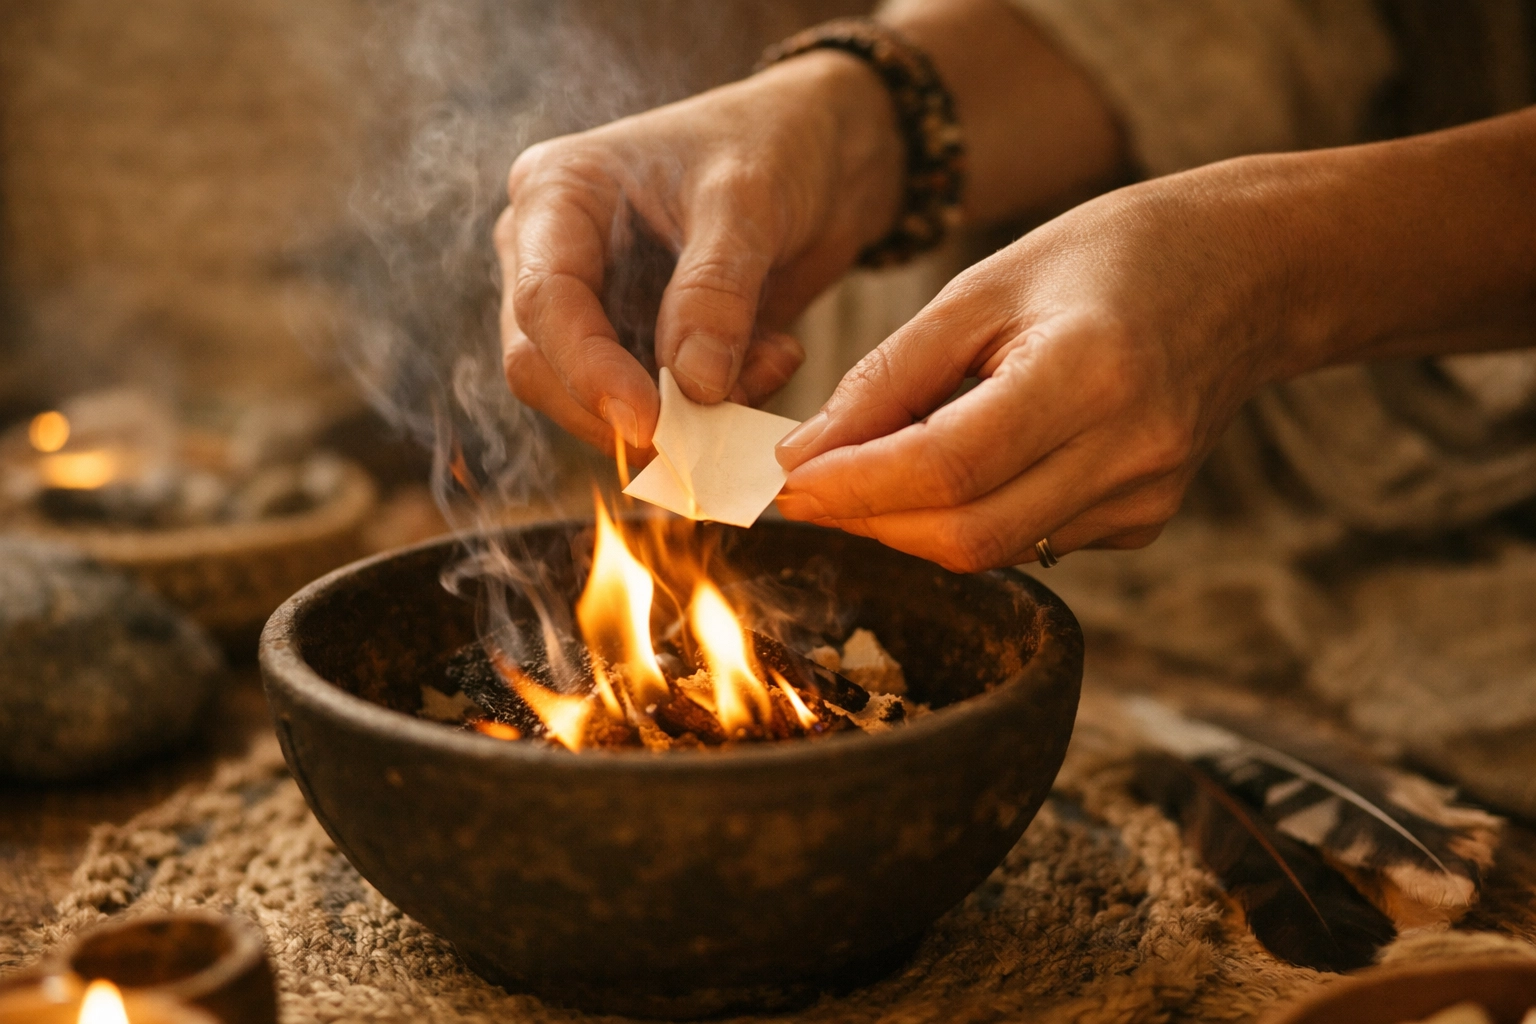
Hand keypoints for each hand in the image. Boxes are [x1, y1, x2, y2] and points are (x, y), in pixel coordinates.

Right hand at [494, 51, 901, 453]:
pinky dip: (713, 406)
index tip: (647, 421)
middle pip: (542, 364)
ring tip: (768, 365)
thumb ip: (715, 292)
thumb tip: (691, 388)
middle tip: (701, 435)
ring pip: (593, 400)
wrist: (825, 154)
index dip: (587, 369)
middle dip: (619, 410)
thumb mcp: (748, 201)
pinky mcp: (638, 346)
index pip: (544, 300)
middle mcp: (553, 254)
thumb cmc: (773, 143)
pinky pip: (654, 405)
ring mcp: (593, 306)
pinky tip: (774, 358)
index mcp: (555, 194)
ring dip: (680, 414)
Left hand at [773, 159, 1296, 571]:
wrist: (1243, 275)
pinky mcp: (1144, 521)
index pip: (948, 466)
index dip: (854, 486)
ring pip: (989, 551)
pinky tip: (951, 472)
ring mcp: (1145, 497)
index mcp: (1090, 373)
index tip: (784, 482)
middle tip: (807, 488)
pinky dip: (965, 518)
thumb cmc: (1107, 259)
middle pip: (964, 535)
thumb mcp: (984, 287)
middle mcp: (1129, 452)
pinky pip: (1027, 542)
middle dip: (868, 519)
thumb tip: (807, 454)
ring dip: (907, 525)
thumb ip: (892, 375)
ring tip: (864, 474)